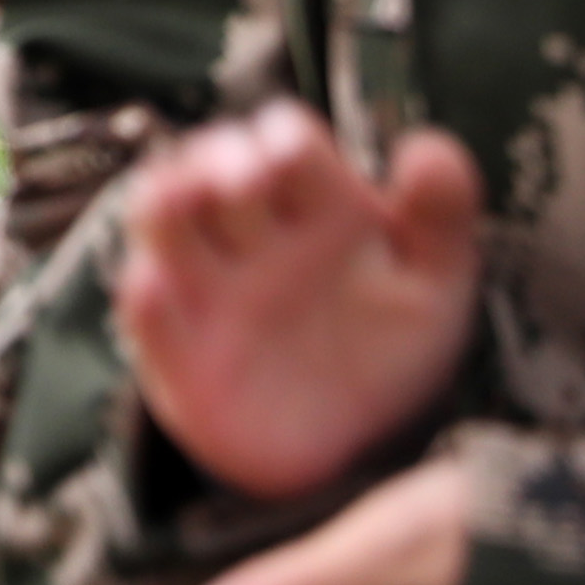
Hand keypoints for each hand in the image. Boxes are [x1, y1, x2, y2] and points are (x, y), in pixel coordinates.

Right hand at [116, 106, 481, 499]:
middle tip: (243, 179)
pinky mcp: (178, 354)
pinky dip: (145, 299)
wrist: (352, 445)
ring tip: (174, 196)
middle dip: (219, 160)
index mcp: (312, 203)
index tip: (291, 152)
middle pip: (211, 166)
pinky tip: (154, 287)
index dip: (282, 139)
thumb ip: (440, 217)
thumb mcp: (433, 284)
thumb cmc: (387, 343)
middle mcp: (248, 232)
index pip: (285, 141)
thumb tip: (426, 148)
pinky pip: (146, 318)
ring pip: (160, 221)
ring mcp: (206, 288)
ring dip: (161, 200)